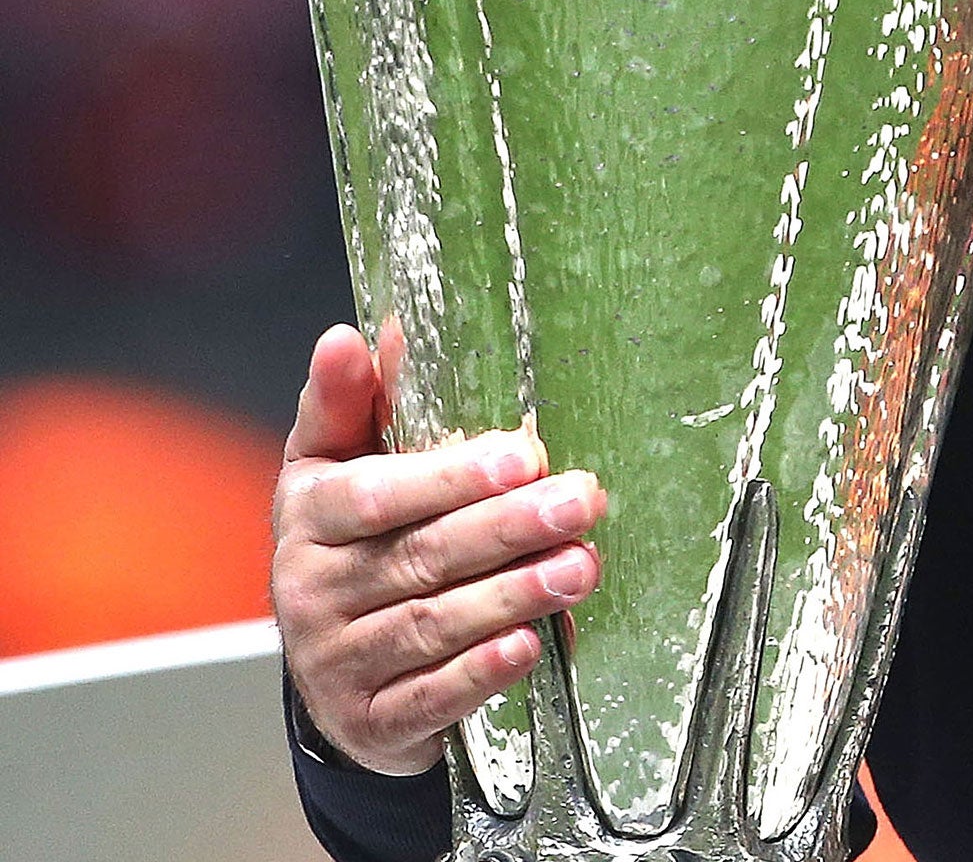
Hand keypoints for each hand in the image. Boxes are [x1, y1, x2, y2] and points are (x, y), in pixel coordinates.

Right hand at [272, 324, 606, 774]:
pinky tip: (530, 646)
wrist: (334, 675)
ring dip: (514, 594)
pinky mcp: (371, 720)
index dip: (449, 475)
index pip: (373, 493)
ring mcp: (337, 662)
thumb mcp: (336, 468)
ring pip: (432, 623)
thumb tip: (360, 333)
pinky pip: (431, 696)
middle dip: (508, 527)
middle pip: (419, 554)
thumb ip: (352, 403)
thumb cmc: (351, 546)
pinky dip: (481, 673)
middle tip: (582, 501)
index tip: (522, 453)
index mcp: (308, 515)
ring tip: (581, 566)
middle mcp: (312, 589)